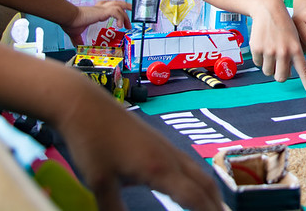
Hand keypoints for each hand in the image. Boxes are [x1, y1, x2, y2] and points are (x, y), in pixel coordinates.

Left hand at [57, 82, 222, 210]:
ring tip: (216, 207)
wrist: (87, 104)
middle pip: (205, 184)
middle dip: (218, 204)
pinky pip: (188, 165)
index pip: (194, 197)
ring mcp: (167, 148)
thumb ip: (113, 208)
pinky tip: (191, 186)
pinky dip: (198, 180)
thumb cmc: (92, 141)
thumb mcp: (99, 182)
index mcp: (159, 169)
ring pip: (199, 172)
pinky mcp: (160, 143)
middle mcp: (170, 157)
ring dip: (210, 191)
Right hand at [63, 0, 131, 45]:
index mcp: (96, 11)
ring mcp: (102, 9)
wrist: (67, 17)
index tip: (120, 18)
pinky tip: (120, 25)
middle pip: (117, 3)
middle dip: (126, 6)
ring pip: (119, 6)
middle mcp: (100, 8)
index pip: (109, 7)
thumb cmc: (70, 22)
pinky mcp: (102, 11)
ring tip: (127, 25)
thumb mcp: (76, 33)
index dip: (116, 11)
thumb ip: (78, 40)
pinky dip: (120, 18)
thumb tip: (77, 47)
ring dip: (125, 16)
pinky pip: (116, 12)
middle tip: (133, 12)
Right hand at [250, 0, 305, 95]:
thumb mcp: (293, 39)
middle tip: (278, 67)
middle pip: (281, 77)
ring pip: (268, 72)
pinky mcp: (258, 49)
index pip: (304, 71)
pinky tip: (263, 45)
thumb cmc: (283, 26)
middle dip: (279, 75)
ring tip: (271, 50)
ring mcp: (270, 51)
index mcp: (296, 49)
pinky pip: (259, 64)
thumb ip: (292, 57)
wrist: (268, 10)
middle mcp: (284, 52)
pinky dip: (260, 58)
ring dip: (269, 66)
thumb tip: (287, 74)